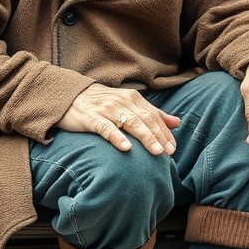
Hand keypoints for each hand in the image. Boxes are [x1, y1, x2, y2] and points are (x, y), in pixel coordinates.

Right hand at [57, 83, 179, 154]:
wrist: (70, 95)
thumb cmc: (103, 103)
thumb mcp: (129, 104)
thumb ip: (152, 113)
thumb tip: (177, 123)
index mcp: (133, 98)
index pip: (154, 116)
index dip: (165, 132)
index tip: (173, 148)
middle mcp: (123, 102)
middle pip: (146, 120)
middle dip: (159, 136)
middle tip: (169, 153)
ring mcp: (107, 109)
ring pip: (131, 123)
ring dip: (145, 137)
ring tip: (156, 152)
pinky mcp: (91, 117)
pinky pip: (106, 128)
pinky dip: (117, 137)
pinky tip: (126, 148)